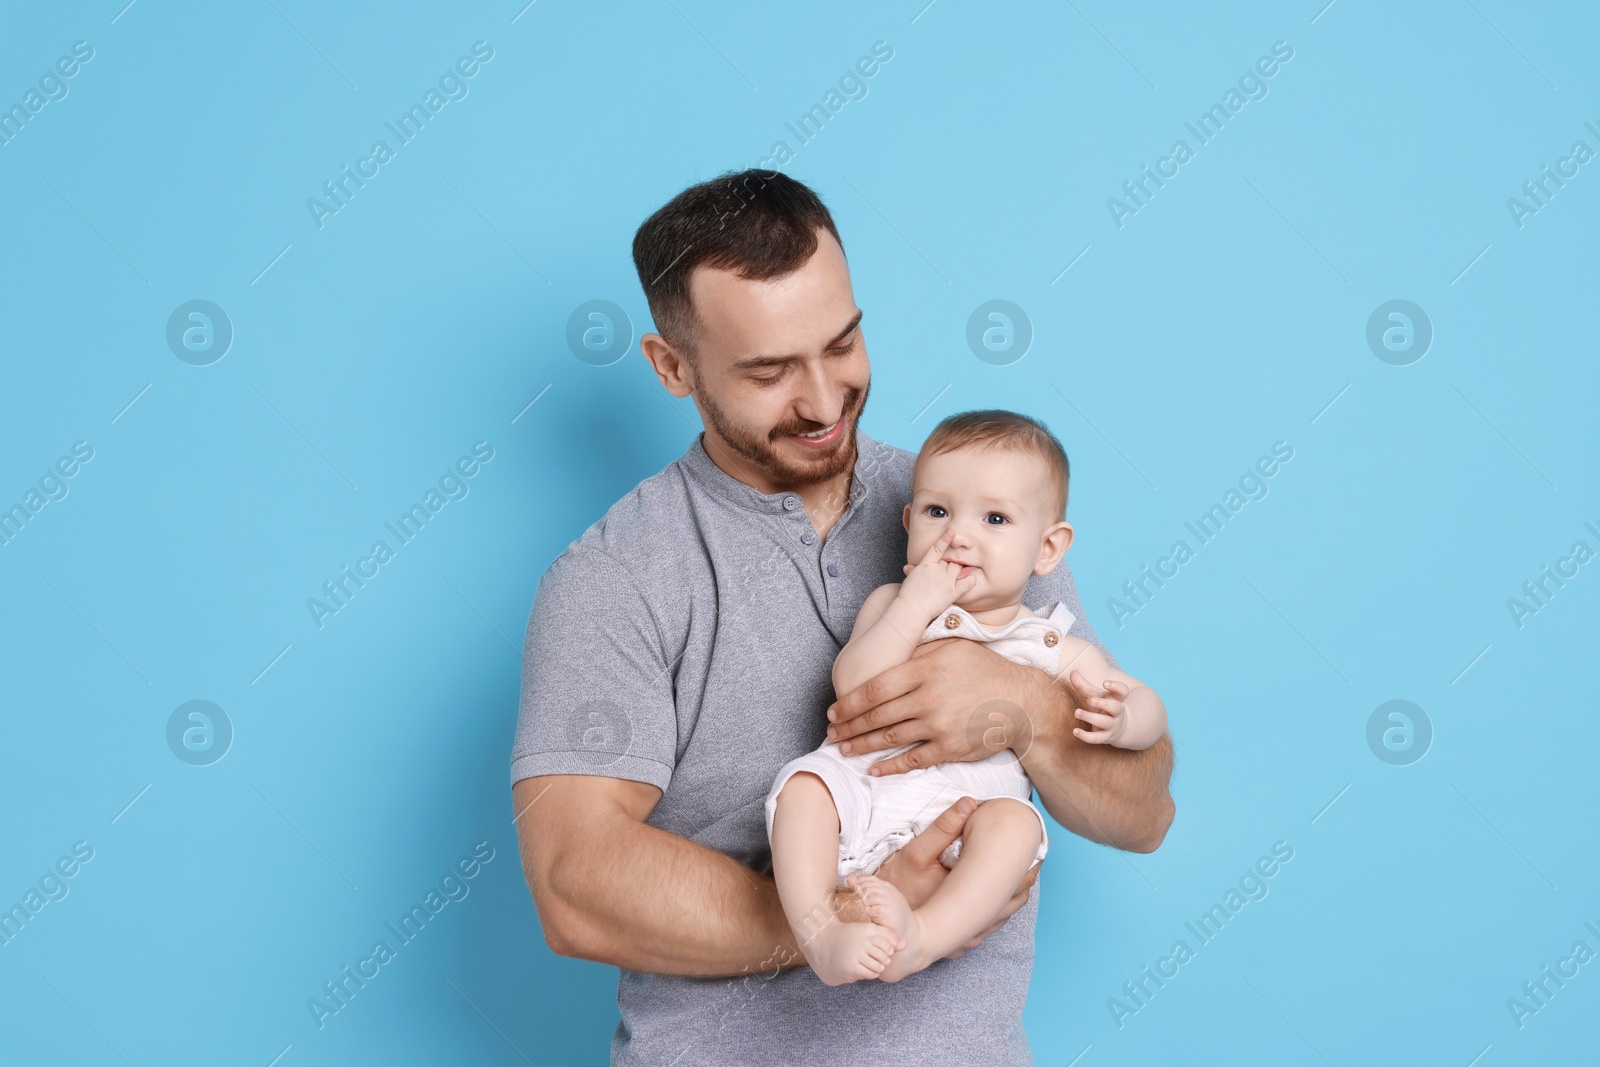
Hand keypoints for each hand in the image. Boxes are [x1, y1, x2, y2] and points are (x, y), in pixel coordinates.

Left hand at [826, 637, 1035, 775]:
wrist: (1020, 702)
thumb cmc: (984, 669)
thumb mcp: (951, 647)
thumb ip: (918, 651)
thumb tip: (887, 658)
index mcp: (925, 669)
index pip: (875, 689)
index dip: (849, 703)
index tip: (833, 711)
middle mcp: (928, 698)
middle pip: (877, 716)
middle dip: (848, 727)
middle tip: (831, 733)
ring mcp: (938, 725)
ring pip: (889, 738)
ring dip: (862, 746)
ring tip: (844, 750)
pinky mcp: (949, 748)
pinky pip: (912, 760)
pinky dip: (890, 766)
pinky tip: (873, 769)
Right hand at [868, 796, 1037, 957]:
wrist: (873, 919)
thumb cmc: (894, 887)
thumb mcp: (915, 852)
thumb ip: (944, 827)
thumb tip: (970, 802)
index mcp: (969, 904)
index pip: (1012, 886)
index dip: (1026, 865)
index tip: (1034, 848)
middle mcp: (972, 928)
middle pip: (1012, 903)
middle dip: (1022, 880)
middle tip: (1033, 859)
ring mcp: (966, 939)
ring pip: (1001, 918)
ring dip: (1011, 897)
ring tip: (1020, 874)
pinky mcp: (958, 943)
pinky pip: (986, 927)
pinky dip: (995, 911)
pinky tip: (994, 896)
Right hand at [896, 530, 977, 617]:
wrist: (911, 609)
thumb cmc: (907, 596)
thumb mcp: (908, 580)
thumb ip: (912, 571)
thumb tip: (907, 567)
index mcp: (925, 564)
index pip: (937, 548)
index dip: (945, 539)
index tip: (951, 532)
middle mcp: (938, 569)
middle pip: (949, 561)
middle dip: (949, 564)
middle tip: (947, 571)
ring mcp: (946, 580)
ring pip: (957, 569)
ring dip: (958, 570)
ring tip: (959, 574)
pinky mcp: (953, 591)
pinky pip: (966, 582)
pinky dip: (971, 578)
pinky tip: (973, 576)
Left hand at [1065, 670, 1130, 744]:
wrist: (1117, 728)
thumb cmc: (1103, 707)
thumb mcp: (1095, 695)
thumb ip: (1083, 685)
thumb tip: (1072, 672)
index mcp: (1117, 699)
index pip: (1122, 691)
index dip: (1116, 686)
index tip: (1105, 683)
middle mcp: (1117, 712)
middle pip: (1115, 707)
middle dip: (1103, 703)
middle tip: (1090, 700)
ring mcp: (1113, 726)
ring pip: (1105, 722)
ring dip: (1090, 717)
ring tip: (1077, 712)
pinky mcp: (1105, 737)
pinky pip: (1097, 738)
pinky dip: (1086, 736)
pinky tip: (1075, 731)